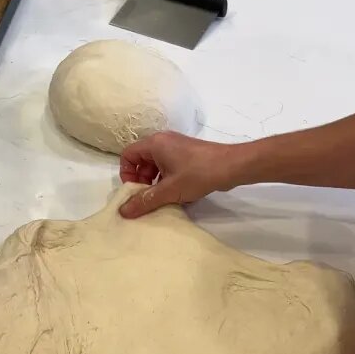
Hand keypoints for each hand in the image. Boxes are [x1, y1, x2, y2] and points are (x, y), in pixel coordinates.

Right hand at [117, 132, 249, 218]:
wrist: (232, 166)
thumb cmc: (198, 174)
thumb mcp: (169, 190)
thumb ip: (145, 201)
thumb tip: (123, 211)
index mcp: (154, 144)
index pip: (128, 155)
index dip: (127, 174)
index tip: (136, 191)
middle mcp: (163, 142)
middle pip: (141, 161)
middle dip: (143, 181)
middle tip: (149, 198)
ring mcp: (177, 147)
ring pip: (157, 166)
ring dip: (157, 183)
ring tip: (164, 199)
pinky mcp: (188, 155)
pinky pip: (170, 167)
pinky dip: (169, 180)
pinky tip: (179, 195)